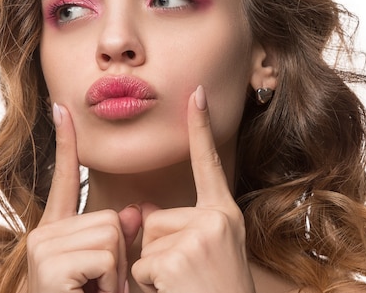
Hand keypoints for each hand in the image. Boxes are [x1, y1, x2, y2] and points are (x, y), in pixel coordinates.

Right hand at [26, 103, 140, 292]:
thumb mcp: (107, 272)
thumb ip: (116, 237)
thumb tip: (130, 212)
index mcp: (56, 232)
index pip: (63, 179)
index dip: (65, 143)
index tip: (62, 109)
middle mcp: (43, 234)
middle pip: (109, 218)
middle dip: (119, 258)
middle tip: (102, 288)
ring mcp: (42, 248)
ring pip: (111, 235)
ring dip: (117, 274)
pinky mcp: (49, 265)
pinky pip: (104, 256)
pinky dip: (110, 283)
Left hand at [131, 85, 255, 292]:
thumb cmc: (214, 292)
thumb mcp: (205, 254)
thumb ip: (179, 228)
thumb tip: (143, 213)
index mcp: (224, 215)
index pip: (208, 164)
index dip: (201, 128)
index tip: (195, 93)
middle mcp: (218, 218)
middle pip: (155, 217)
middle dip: (157, 251)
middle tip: (187, 277)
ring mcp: (201, 234)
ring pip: (145, 242)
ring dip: (153, 271)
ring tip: (183, 287)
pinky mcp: (180, 254)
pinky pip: (141, 265)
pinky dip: (149, 287)